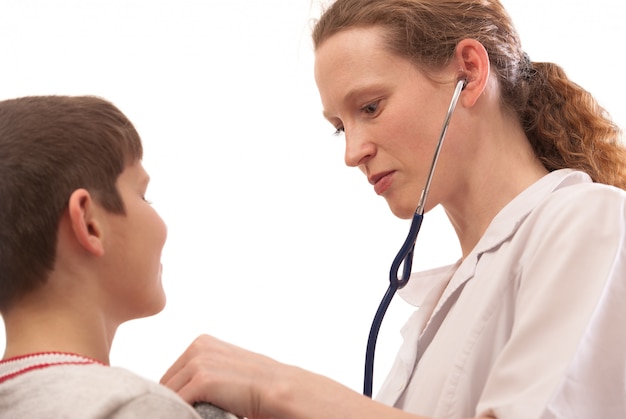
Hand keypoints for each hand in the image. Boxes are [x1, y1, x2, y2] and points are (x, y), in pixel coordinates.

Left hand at [160, 334, 279, 418]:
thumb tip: (179, 394)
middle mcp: (198, 348)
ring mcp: (199, 363)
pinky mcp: (202, 380)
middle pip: (167, 384)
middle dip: (176, 401)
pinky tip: (197, 415)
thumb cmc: (256, 385)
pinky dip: (183, 413)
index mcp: (202, 342)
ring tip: (196, 412)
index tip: (188, 404)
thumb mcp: (224, 369)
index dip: (177, 393)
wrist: (278, 388)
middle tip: (191, 410)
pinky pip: (178, 404)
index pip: (173, 374)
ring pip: (170, 395)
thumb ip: (203, 373)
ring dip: (179, 408)